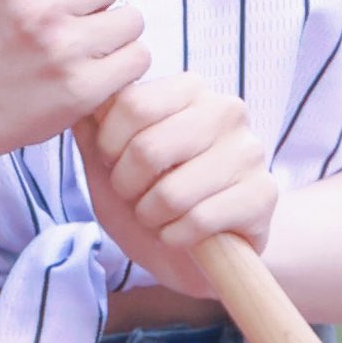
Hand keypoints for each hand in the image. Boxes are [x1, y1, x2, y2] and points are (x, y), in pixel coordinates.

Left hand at [81, 72, 277, 303]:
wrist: (193, 254)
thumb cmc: (148, 198)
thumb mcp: (107, 162)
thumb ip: (91, 127)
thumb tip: (78, 101)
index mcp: (189, 89)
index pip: (131, 104)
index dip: (108, 146)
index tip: (112, 164)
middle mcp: (226, 110)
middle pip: (148, 148)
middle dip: (126, 185)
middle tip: (134, 197)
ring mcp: (250, 151)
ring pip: (172, 192)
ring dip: (150, 216)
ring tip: (157, 216)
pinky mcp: (263, 195)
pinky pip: (199, 220)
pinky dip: (176, 237)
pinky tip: (180, 235)